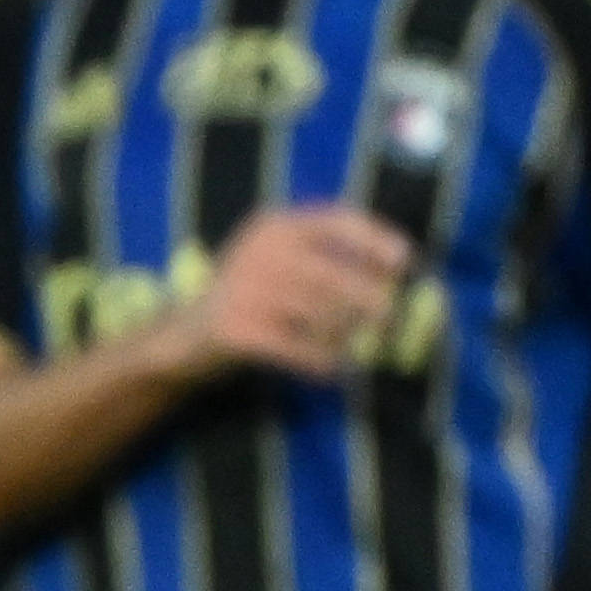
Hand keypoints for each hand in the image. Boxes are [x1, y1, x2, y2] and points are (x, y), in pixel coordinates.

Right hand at [176, 204, 413, 383]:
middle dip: (370, 298)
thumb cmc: (250, 297)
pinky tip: (332, 370)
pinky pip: (298, 347)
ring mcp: (246, 289)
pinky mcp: (236, 329)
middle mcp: (261, 251)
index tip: (406, 261)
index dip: (375, 240)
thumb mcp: (278, 261)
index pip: (337, 221)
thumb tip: (394, 271)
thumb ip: (325, 258)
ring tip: (357, 347)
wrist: (184, 335)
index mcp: (275, 225)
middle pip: (335, 274)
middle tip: (391, 318)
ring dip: (347, 335)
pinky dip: (321, 361)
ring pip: (320, 314)